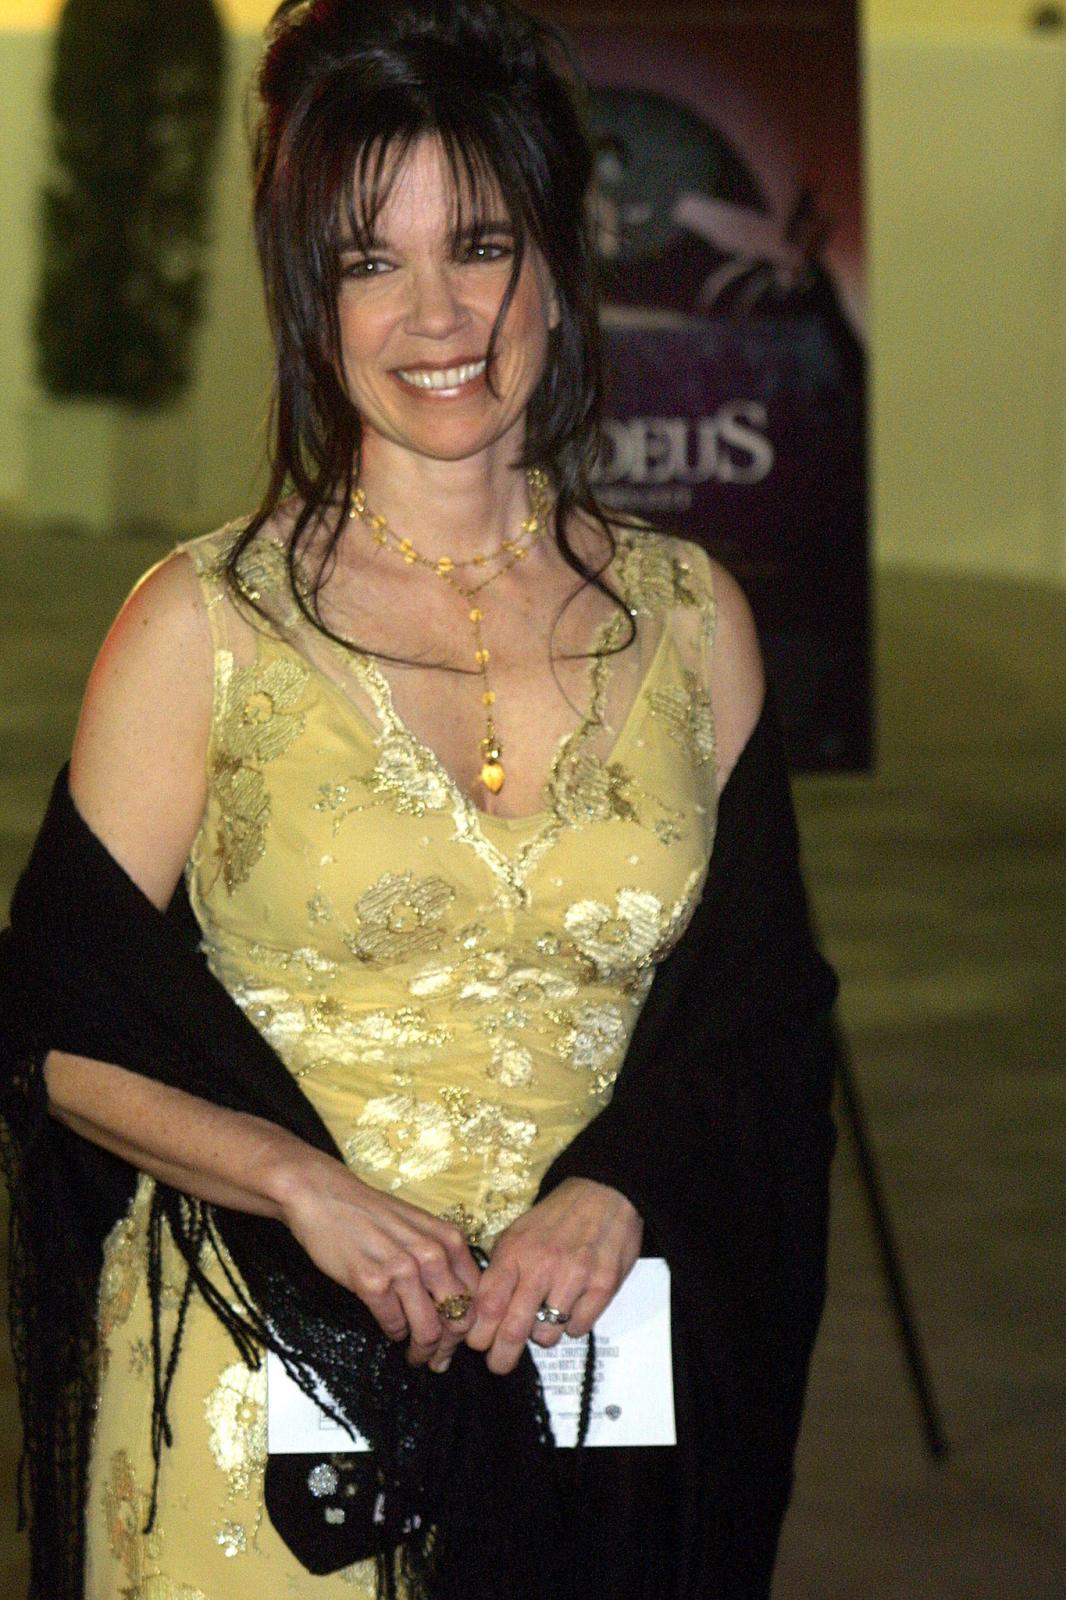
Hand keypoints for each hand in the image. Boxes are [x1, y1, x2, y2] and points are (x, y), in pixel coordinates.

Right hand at [278, 1151, 478, 1369]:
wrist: (326, 1197)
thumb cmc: (373, 1214)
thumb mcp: (421, 1227)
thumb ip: (443, 1258)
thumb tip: (458, 1302)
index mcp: (449, 1240)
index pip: (476, 1297)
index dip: (470, 1325)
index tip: (458, 1340)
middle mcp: (432, 1254)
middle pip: (458, 1319)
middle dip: (450, 1347)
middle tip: (438, 1359)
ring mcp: (402, 1268)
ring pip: (429, 1330)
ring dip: (423, 1352)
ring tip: (417, 1358)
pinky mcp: (372, 1281)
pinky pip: (393, 1324)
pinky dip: (394, 1334)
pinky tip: (391, 1331)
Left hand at [465, 1179, 642, 1374]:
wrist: (604, 1192)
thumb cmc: (555, 1218)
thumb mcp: (517, 1233)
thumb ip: (500, 1270)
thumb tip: (481, 1312)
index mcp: (515, 1251)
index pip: (487, 1305)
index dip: (478, 1333)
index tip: (477, 1343)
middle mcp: (543, 1265)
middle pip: (513, 1330)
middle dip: (500, 1357)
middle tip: (498, 1364)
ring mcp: (575, 1277)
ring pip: (547, 1336)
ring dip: (541, 1336)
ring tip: (544, 1318)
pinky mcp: (603, 1286)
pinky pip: (579, 1329)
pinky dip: (572, 1326)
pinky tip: (572, 1306)